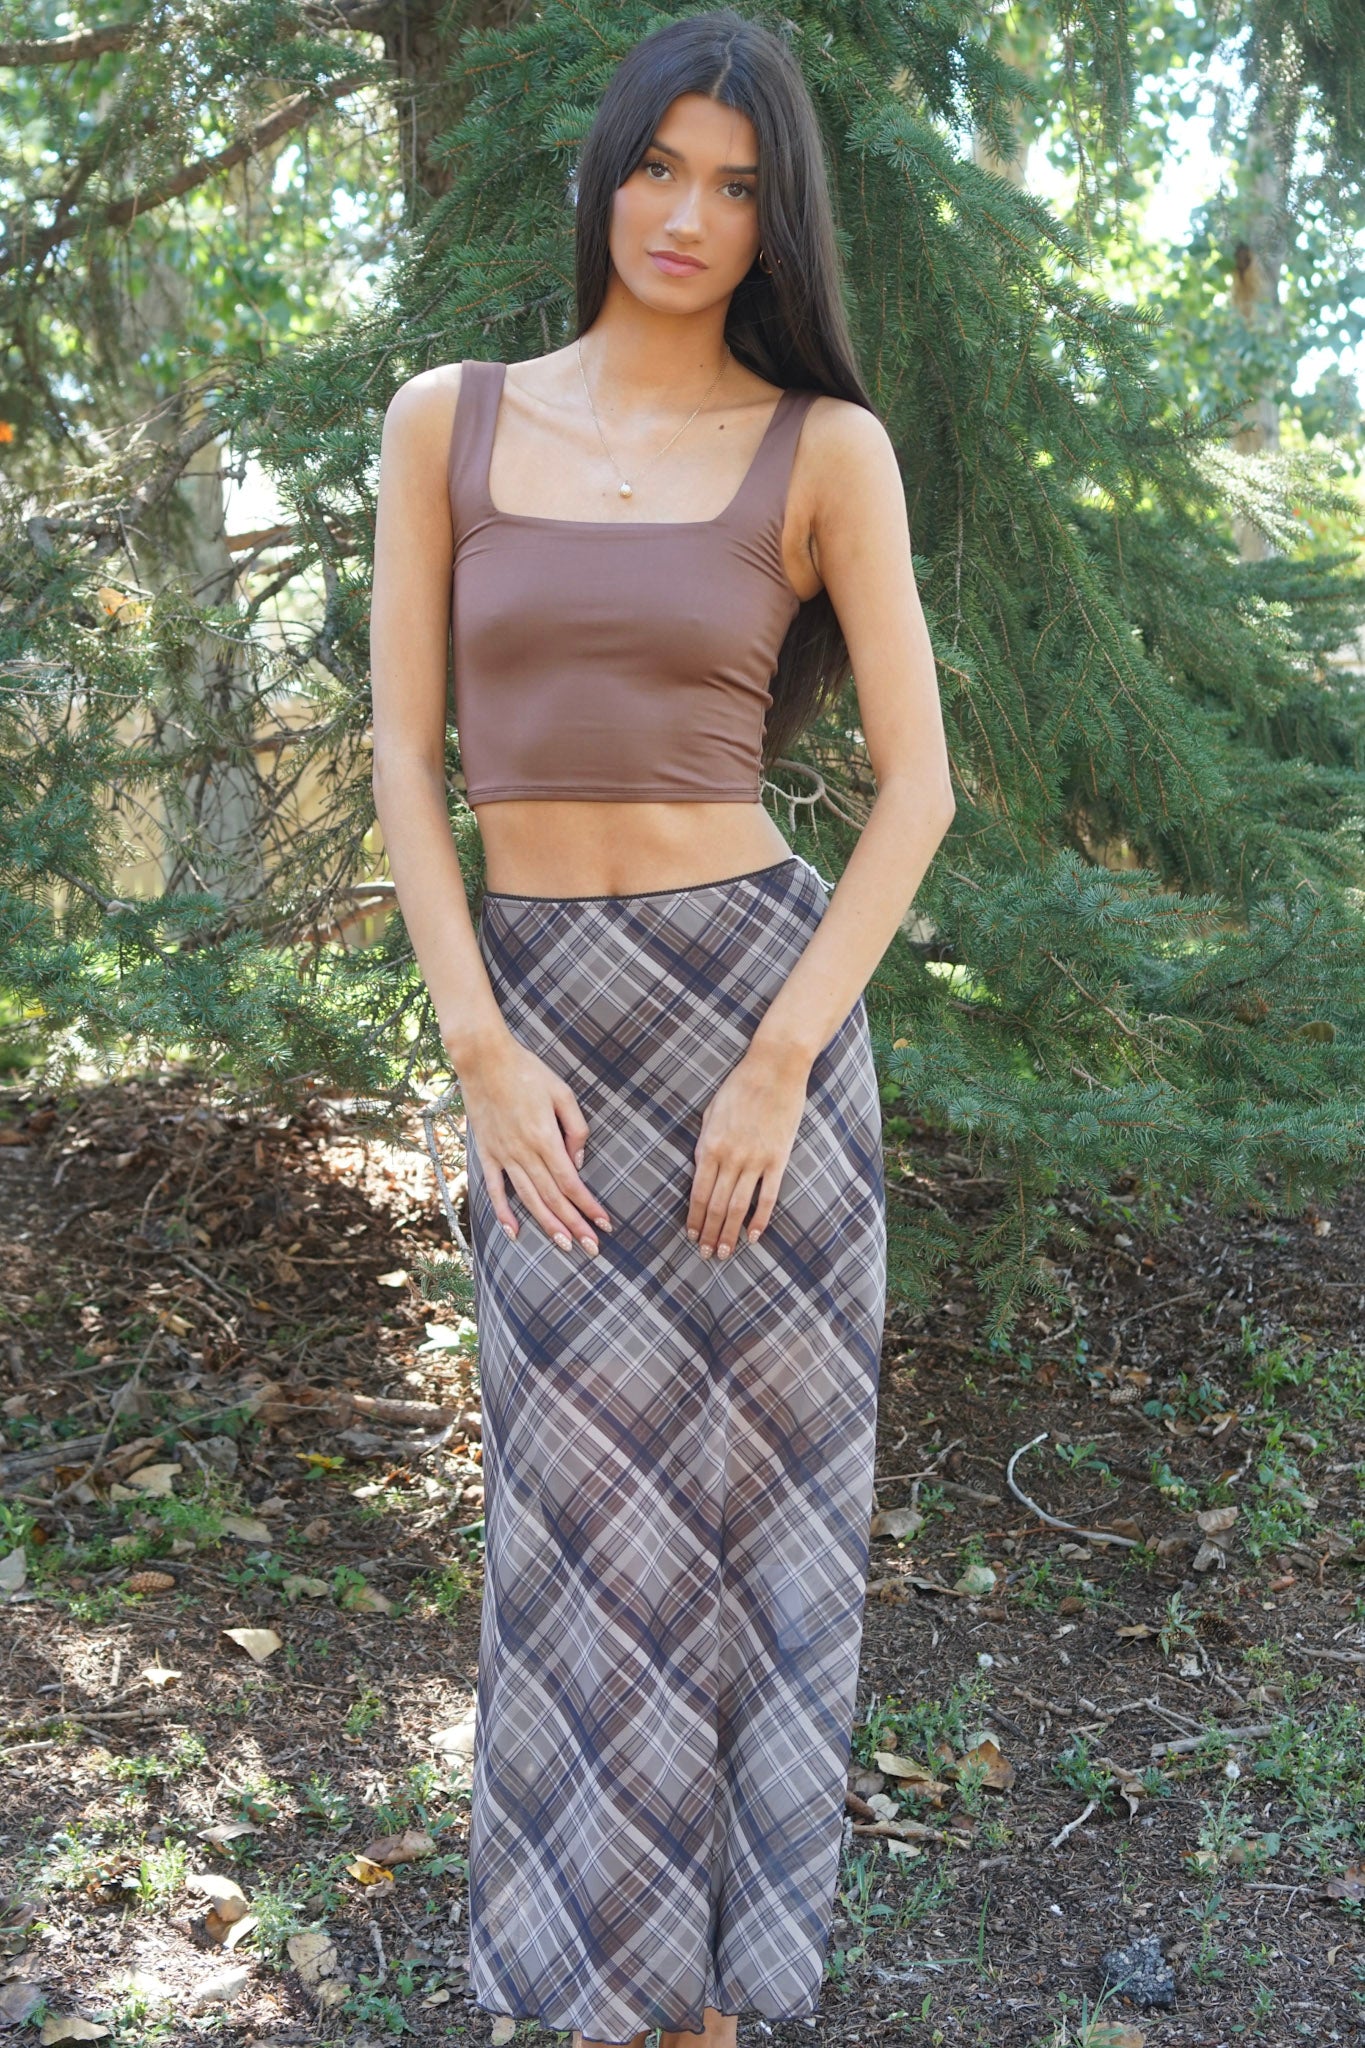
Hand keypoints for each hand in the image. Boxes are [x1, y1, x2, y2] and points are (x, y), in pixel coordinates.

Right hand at [452, 1031, 611, 1256]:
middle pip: (553, 1198)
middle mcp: (524, 1153)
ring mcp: (503, 1155)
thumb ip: (576, 1129)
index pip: (572, 1183)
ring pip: (529, 1200)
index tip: (604, 1224)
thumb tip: (579, 1163)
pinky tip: (515, 1232)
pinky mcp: (486, 1154)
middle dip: (575, 1226)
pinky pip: (495, 1190)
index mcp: (545, 1138)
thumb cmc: (527, 1072)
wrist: (483, 1059)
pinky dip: (504, 1213)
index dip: (588, 1206)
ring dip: (548, 1226)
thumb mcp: (562, 1093)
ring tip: (565, 1247)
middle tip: (592, 1249)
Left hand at [686, 1043, 811, 1259]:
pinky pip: (767, 1197)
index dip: (694, 1219)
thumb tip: (701, 1170)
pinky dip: (759, 1220)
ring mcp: (756, 1160)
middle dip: (709, 1233)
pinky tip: (753, 1236)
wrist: (774, 1068)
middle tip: (706, 1254)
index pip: (698, 1193)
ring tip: (724, 1252)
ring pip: (739, 1207)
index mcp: (710, 1146)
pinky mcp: (778, 1159)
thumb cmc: (739, 1087)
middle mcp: (731, 1158)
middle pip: (717, 1206)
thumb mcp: (711, 1113)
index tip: (691, 1237)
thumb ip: (705, 1143)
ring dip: (730, 1233)